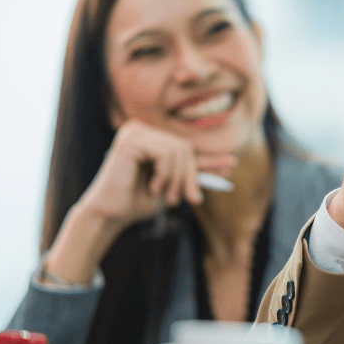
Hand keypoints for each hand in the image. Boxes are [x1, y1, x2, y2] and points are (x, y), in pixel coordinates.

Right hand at [76, 119, 236, 229]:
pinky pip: (165, 153)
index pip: (186, 147)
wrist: (111, 214)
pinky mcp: (130, 139)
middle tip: (190, 199)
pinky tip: (153, 187)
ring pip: (178, 150)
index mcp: (150, 138)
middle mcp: (142, 129)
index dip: (209, 157)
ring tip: (169, 197)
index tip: (232, 164)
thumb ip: (196, 172)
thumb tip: (229, 162)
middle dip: (191, 176)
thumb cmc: (138, 201)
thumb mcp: (174, 185)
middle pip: (185, 147)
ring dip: (179, 179)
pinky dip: (166, 174)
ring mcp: (134, 131)